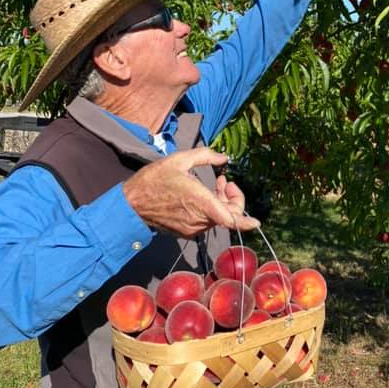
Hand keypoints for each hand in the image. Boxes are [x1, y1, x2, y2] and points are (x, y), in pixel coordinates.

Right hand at [122, 148, 259, 237]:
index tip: (256, 221)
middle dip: (232, 197)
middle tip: (225, 180)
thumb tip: (224, 158)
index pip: (231, 219)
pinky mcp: (185, 231)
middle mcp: (199, 218)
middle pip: (228, 215)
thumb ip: (205, 156)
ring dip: (221, 202)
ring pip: (217, 218)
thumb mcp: (180, 160)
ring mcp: (192, 227)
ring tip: (214, 184)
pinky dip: (210, 209)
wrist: (131, 203)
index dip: (246, 221)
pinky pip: (206, 222)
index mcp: (201, 202)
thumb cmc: (154, 179)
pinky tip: (202, 195)